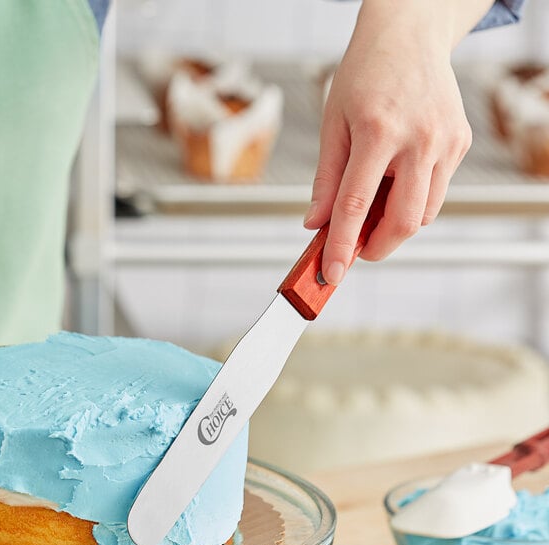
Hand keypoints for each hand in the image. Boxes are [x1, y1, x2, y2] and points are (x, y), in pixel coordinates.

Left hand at [305, 0, 493, 284]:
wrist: (408, 37)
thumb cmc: (364, 77)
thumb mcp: (333, 124)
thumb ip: (325, 180)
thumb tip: (316, 224)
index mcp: (378, 131)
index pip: (355, 206)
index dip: (341, 247)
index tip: (330, 275)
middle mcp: (419, 138)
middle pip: (403, 221)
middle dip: (377, 247)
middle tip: (356, 249)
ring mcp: (446, 142)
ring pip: (424, 213)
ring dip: (395, 224)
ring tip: (374, 202)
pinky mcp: (460, 144)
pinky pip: (437, 192)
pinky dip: (412, 200)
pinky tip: (397, 179)